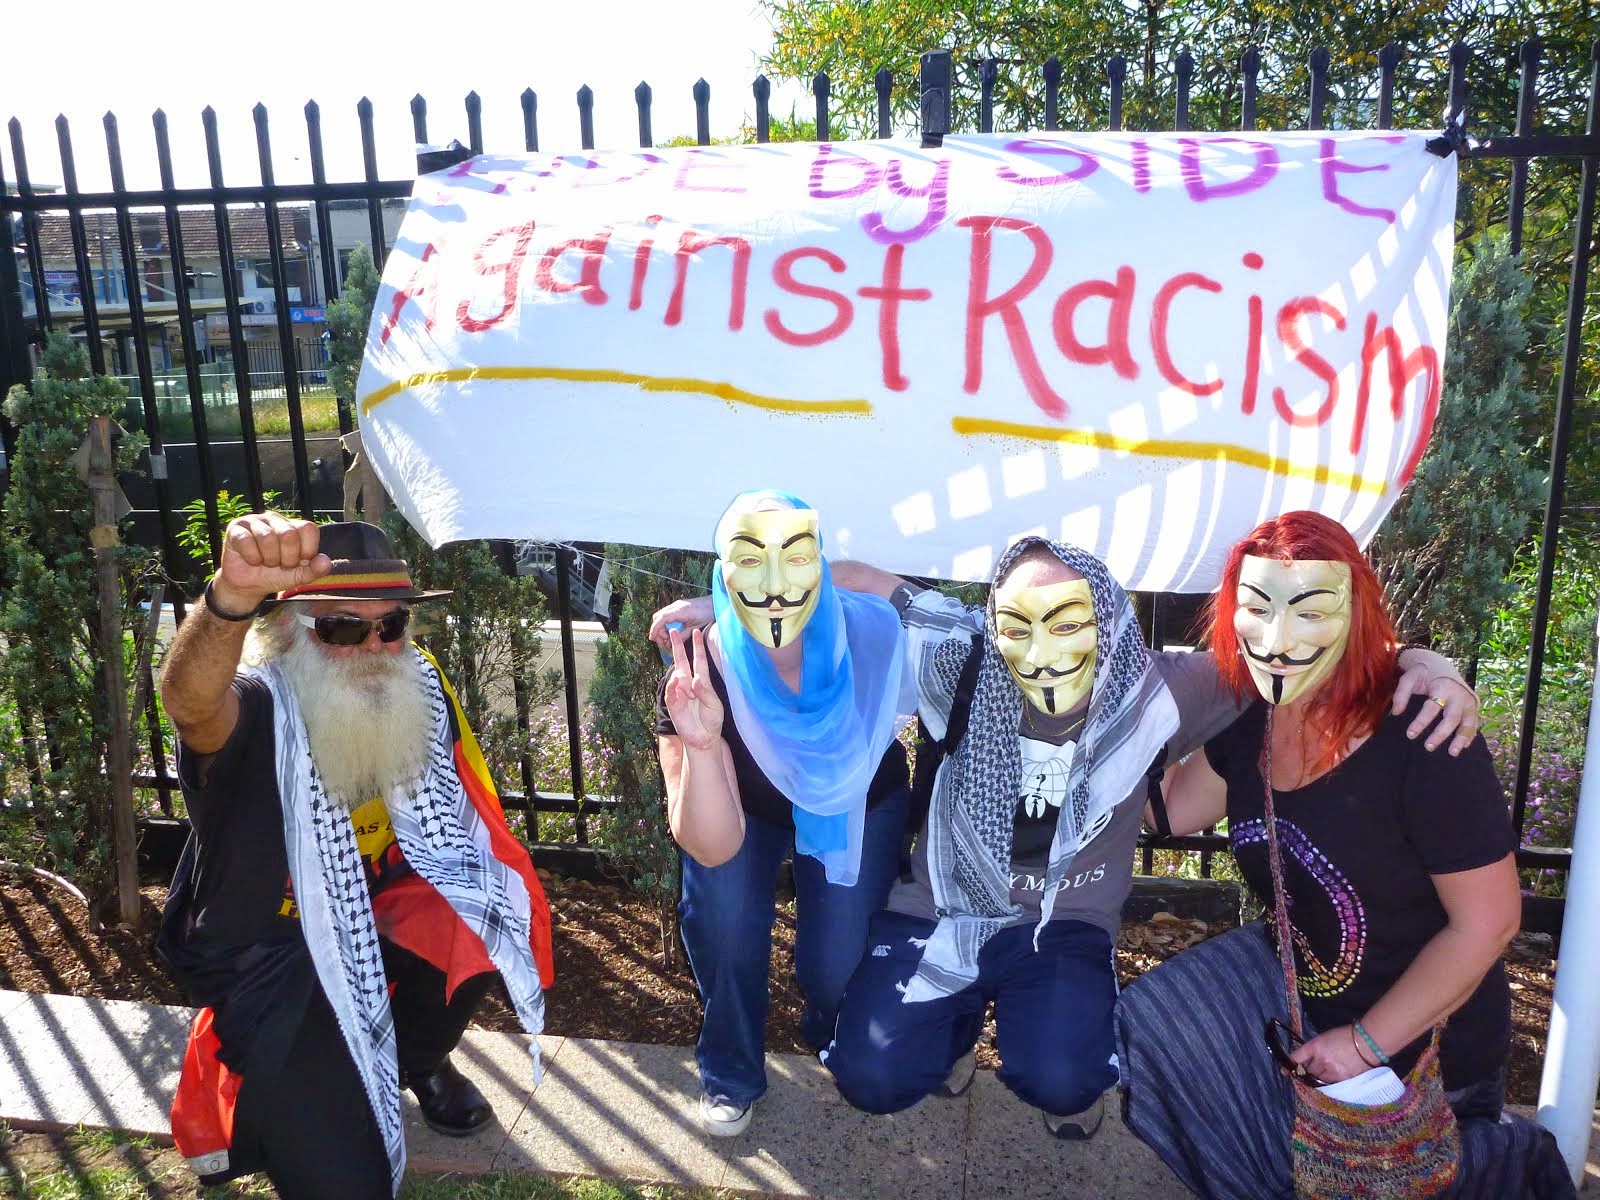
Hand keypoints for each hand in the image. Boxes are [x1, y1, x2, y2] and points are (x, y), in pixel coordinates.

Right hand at [214, 511, 331, 611]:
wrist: (248, 585)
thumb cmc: (275, 575)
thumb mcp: (298, 576)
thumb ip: (314, 570)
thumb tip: (326, 562)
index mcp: (294, 527)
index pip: (309, 529)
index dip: (306, 550)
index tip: (298, 562)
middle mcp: (276, 519)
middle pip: (289, 534)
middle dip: (286, 558)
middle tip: (279, 564)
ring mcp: (255, 521)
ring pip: (267, 538)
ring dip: (268, 559)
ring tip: (265, 562)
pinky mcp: (236, 528)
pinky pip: (247, 542)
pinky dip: (251, 558)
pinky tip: (250, 560)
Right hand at [649, 595, 713, 645]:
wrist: (715, 603)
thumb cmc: (708, 614)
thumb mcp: (696, 628)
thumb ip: (683, 635)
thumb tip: (672, 642)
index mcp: (680, 610)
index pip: (661, 618)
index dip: (655, 629)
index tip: (652, 638)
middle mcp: (676, 606)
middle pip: (658, 616)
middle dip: (657, 629)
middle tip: (664, 641)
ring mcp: (677, 605)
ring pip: (661, 615)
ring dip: (661, 626)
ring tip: (668, 638)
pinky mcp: (679, 606)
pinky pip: (667, 614)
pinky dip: (666, 623)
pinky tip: (672, 631)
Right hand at [663, 626, 722, 750]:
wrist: (704, 738)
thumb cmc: (712, 720)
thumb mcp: (715, 704)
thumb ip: (705, 692)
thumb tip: (694, 680)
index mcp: (702, 682)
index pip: (699, 660)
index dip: (698, 646)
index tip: (697, 631)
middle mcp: (689, 684)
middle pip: (682, 661)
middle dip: (677, 647)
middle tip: (672, 630)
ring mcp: (680, 693)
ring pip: (675, 675)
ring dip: (676, 668)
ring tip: (682, 674)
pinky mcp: (673, 704)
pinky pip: (670, 692)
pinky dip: (672, 686)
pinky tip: (676, 681)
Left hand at [1289, 1025, 1375, 1084]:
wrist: (1368, 1042)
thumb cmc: (1346, 1035)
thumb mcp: (1326, 1037)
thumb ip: (1316, 1048)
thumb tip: (1309, 1057)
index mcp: (1315, 1046)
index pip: (1297, 1057)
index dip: (1290, 1064)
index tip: (1284, 1071)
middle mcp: (1321, 1060)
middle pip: (1307, 1071)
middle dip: (1307, 1071)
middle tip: (1311, 1071)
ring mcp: (1332, 1071)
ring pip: (1319, 1079)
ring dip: (1319, 1077)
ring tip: (1325, 1073)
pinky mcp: (1343, 1079)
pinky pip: (1331, 1084)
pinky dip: (1330, 1082)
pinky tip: (1333, 1078)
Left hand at [1393, 662, 1479, 754]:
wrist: (1441, 664)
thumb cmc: (1423, 673)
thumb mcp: (1409, 677)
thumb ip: (1401, 693)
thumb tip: (1396, 713)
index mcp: (1443, 686)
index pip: (1431, 708)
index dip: (1421, 722)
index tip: (1410, 735)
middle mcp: (1459, 695)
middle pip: (1451, 718)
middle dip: (1440, 734)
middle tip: (1428, 747)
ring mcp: (1468, 701)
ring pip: (1468, 722)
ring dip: (1460, 738)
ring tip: (1452, 753)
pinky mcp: (1473, 706)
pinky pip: (1474, 722)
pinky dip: (1470, 734)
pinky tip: (1464, 746)